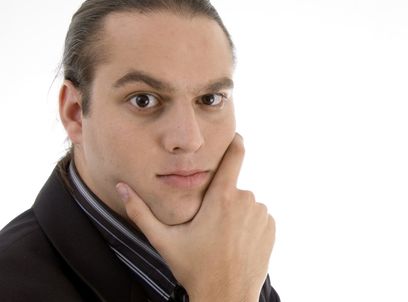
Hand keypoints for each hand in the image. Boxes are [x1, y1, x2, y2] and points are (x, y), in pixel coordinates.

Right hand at [116, 134, 275, 301]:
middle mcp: (245, 200)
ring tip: (223, 239)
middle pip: (232, 188)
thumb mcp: (164, 240)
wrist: (226, 296)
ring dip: (236, 214)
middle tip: (210, 227)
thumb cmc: (194, 269)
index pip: (235, 155)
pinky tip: (237, 244)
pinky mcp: (271, 228)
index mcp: (221, 197)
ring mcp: (261, 214)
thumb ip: (140, 211)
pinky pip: (258, 217)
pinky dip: (249, 225)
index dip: (235, 142)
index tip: (235, 135)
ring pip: (246, 204)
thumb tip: (121, 187)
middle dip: (222, 201)